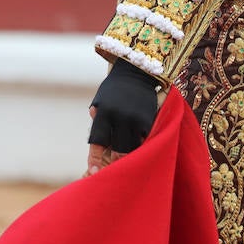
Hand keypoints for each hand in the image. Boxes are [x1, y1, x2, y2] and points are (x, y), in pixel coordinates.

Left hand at [86, 58, 161, 175]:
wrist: (137, 71)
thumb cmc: (115, 89)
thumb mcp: (101, 100)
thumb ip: (98, 119)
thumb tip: (97, 143)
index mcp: (103, 112)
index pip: (97, 140)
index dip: (95, 157)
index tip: (94, 171)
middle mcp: (119, 116)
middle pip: (116, 149)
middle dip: (115, 162)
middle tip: (113, 172)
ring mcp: (135, 119)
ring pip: (132, 148)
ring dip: (129, 156)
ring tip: (127, 165)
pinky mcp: (149, 120)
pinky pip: (144, 140)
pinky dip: (140, 145)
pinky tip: (138, 149)